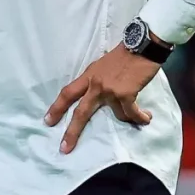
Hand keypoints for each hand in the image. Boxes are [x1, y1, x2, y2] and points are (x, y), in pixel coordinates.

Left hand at [45, 44, 160, 153]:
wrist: (142, 46)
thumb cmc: (124, 55)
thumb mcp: (103, 65)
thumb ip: (97, 80)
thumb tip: (95, 95)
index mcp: (89, 76)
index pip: (68, 93)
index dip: (57, 108)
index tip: (48, 121)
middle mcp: (96, 84)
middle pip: (80, 112)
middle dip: (72, 132)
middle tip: (64, 148)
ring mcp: (110, 90)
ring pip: (116, 115)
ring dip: (128, 116)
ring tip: (139, 115)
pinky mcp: (126, 94)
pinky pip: (131, 113)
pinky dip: (140, 117)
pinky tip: (146, 117)